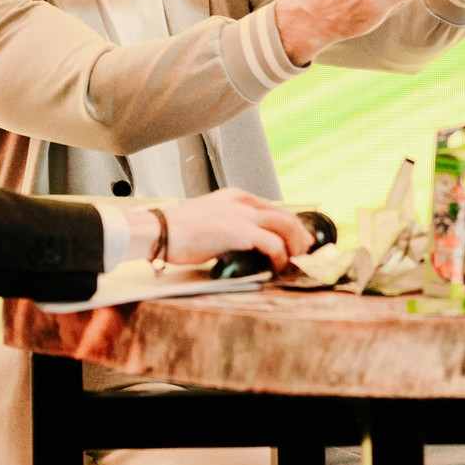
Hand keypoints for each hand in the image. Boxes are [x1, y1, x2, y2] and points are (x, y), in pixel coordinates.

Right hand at [164, 189, 315, 270]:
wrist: (159, 230)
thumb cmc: (176, 229)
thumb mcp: (208, 218)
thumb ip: (229, 225)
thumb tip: (241, 244)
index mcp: (235, 196)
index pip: (272, 207)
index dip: (289, 224)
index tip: (297, 238)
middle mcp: (243, 202)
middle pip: (285, 215)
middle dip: (300, 235)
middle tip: (305, 251)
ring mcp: (243, 215)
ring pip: (286, 227)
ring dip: (294, 246)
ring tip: (293, 262)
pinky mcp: (240, 232)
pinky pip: (273, 245)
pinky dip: (280, 257)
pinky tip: (276, 267)